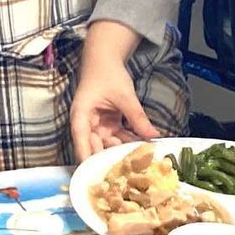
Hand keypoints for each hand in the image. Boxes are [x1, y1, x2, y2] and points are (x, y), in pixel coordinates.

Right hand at [69, 20, 160, 160]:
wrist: (106, 59)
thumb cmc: (107, 74)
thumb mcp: (124, 95)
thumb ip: (137, 116)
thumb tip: (153, 136)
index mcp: (81, 115)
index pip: (81, 141)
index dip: (87, 158)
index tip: (96, 175)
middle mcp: (86, 123)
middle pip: (95, 146)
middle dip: (110, 158)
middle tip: (128, 172)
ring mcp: (97, 125)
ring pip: (108, 144)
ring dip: (122, 151)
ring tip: (140, 162)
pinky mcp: (107, 124)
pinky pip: (118, 137)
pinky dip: (128, 141)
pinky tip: (143, 148)